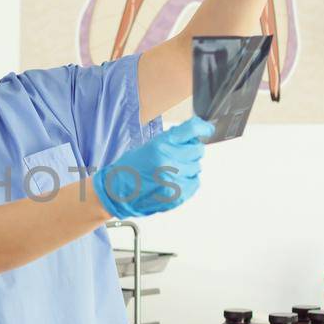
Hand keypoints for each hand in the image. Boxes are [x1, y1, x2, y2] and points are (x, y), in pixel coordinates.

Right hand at [92, 118, 213, 218]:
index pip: (192, 130)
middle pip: (198, 149)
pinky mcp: (178, 195)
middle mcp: (168, 161)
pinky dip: (188, 180)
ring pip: (197, 167)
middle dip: (191, 150)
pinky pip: (195, 182)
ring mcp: (174, 180)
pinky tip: (174, 181)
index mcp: (160, 146)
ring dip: (188, 167)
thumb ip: (171, 141)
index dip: (202, 128)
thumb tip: (194, 136)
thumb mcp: (148, 147)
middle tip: (178, 155)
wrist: (116, 193)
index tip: (206, 130)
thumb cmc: (129, 169)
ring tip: (171, 171)